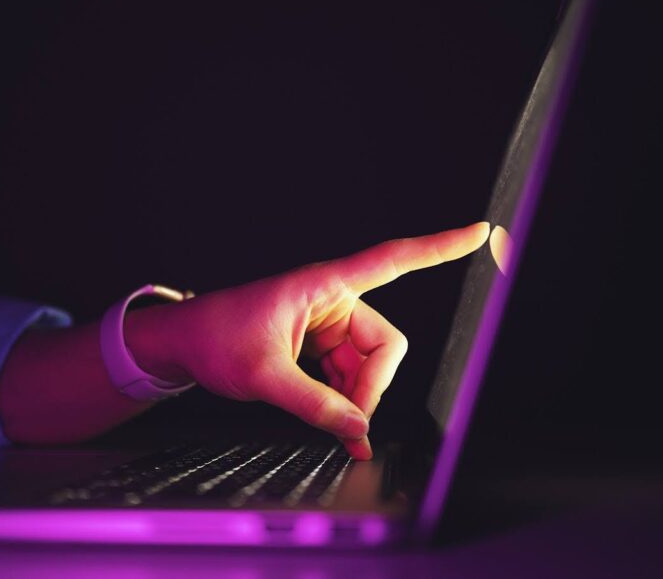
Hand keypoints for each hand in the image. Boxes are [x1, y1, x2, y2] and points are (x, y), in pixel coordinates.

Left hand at [126, 222, 490, 459]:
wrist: (183, 342)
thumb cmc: (215, 338)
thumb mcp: (263, 376)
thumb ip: (315, 405)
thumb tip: (359, 430)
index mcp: (324, 286)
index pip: (393, 260)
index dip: (439, 247)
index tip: (478, 233)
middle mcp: (334, 300)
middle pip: (385, 345)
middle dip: (371, 386)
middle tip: (346, 421)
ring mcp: (329, 324)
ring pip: (370, 366)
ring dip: (356, 398)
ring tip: (329, 423)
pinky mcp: (321, 344)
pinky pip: (352, 374)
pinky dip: (348, 401)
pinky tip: (338, 426)